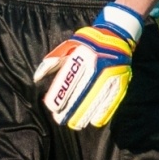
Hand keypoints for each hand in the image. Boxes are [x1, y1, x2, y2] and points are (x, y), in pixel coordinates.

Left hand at [32, 3, 143, 129]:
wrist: (118, 35)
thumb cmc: (88, 42)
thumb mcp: (69, 46)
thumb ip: (53, 61)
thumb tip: (37, 78)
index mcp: (83, 56)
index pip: (68, 81)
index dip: (60, 96)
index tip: (52, 107)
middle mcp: (97, 66)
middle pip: (81, 94)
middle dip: (70, 109)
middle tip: (61, 119)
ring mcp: (111, 75)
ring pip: (96, 100)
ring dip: (84, 114)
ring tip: (74, 124)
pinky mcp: (121, 81)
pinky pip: (111, 101)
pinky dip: (102, 113)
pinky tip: (93, 121)